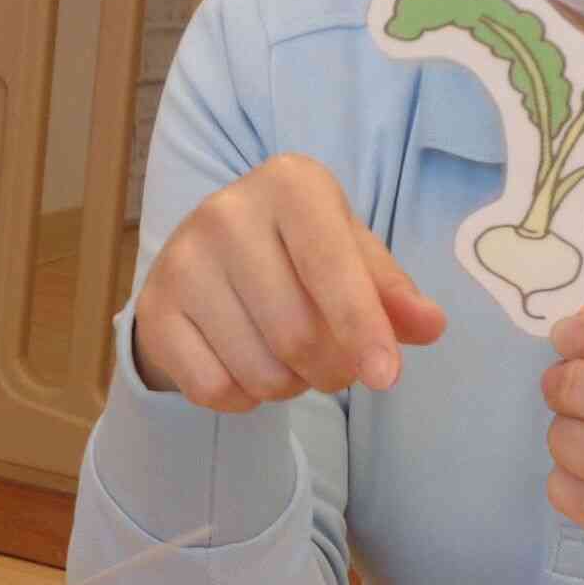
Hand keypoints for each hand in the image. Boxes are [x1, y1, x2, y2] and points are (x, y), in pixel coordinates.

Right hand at [132, 154, 447, 411]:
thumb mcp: (351, 257)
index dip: (363, 329)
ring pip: (258, 370)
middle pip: (298, 334)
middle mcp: (228, 212)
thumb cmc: (297, 256)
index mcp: (290, 185)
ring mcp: (182, 261)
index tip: (387, 379)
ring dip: (288, 388)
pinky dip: (243, 399)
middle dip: (329, 371)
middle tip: (333, 368)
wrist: (206, 264)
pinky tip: (244, 368)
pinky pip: (214, 388)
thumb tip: (429, 326)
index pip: (333, 268)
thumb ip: (392, 293)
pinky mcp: (155, 311)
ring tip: (287, 361)